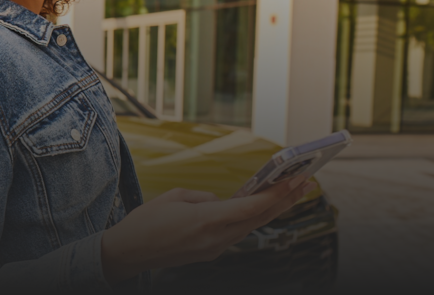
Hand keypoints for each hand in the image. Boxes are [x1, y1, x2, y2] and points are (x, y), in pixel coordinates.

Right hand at [100, 177, 315, 281]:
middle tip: (306, 183)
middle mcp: (215, 238)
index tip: (295, 180)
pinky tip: (260, 207)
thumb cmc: (145, 223)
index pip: (251, 207)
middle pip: (259, 218)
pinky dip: (251, 218)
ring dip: (272, 209)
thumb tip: (220, 201)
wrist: (128, 254)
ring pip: (251, 227)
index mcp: (206, 220)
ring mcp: (214, 249)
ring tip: (291, 193)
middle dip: (285, 200)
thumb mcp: (174, 197)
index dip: (276, 193)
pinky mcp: (209, 252)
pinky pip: (236, 233)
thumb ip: (203, 197)